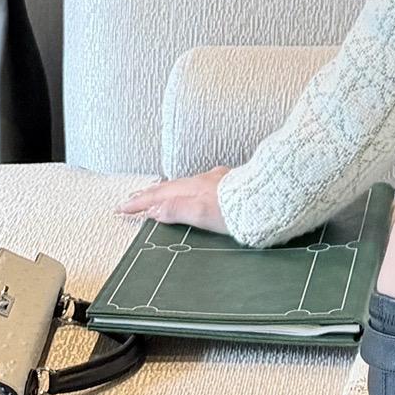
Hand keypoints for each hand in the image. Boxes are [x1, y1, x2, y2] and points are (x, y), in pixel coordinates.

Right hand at [118, 168, 234, 231]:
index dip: (140, 203)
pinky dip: (188, 189)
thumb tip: (154, 210)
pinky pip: (201, 184)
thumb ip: (178, 210)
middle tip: (133, 197)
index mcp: (194, 189)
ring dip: (168, 190)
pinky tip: (196, 190)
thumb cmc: (240, 209)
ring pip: (186, 184)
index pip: (159, 196)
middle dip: (149, 193)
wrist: (272, 197)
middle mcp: (204, 182)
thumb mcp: (203, 213)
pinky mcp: (232, 185)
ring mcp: (218, 181)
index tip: (122, 207)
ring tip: (158, 193)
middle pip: (170, 187)